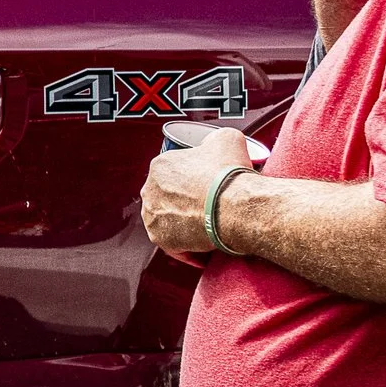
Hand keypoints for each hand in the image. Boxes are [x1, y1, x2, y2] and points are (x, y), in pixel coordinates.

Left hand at [141, 127, 252, 263]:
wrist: (235, 206)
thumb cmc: (230, 175)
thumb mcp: (226, 139)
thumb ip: (214, 139)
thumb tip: (214, 143)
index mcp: (160, 165)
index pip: (174, 173)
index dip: (193, 180)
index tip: (207, 187)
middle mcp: (150, 190)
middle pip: (169, 197)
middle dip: (186, 202)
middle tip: (209, 207)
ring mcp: (152, 216)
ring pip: (168, 220)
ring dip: (185, 223)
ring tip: (208, 226)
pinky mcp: (160, 239)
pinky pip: (173, 245)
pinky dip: (188, 247)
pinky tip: (205, 246)